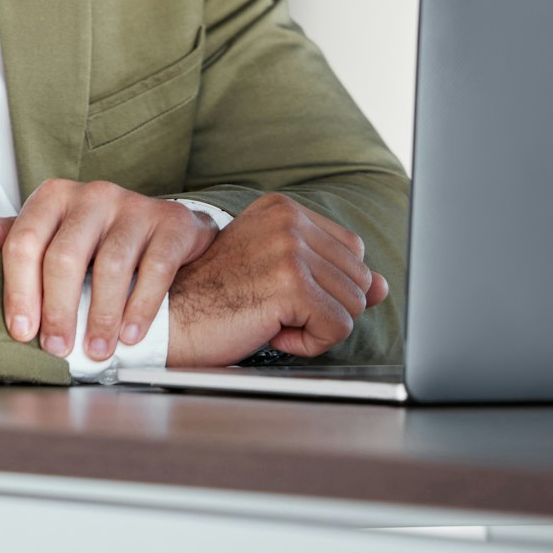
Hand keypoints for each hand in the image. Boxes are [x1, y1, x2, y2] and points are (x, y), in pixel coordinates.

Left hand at [0, 179, 219, 360]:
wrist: (161, 227)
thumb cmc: (91, 236)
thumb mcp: (42, 231)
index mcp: (52, 196)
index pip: (23, 242)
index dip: (19, 290)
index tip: (21, 331)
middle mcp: (92, 195)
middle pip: (64, 257)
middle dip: (58, 310)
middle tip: (56, 349)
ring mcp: (133, 207)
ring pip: (110, 266)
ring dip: (100, 316)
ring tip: (95, 351)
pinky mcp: (170, 224)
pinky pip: (154, 268)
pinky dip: (140, 307)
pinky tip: (129, 335)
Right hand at [166, 193, 389, 364]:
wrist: (169, 319)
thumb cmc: (214, 298)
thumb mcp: (275, 274)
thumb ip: (329, 272)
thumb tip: (383, 286)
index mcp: (282, 208)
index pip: (353, 251)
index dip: (325, 284)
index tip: (279, 290)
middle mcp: (288, 220)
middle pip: (359, 279)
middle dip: (324, 306)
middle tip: (270, 306)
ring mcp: (290, 249)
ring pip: (353, 306)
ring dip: (315, 326)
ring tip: (268, 316)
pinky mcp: (291, 283)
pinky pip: (338, 328)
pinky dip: (308, 343)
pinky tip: (269, 331)